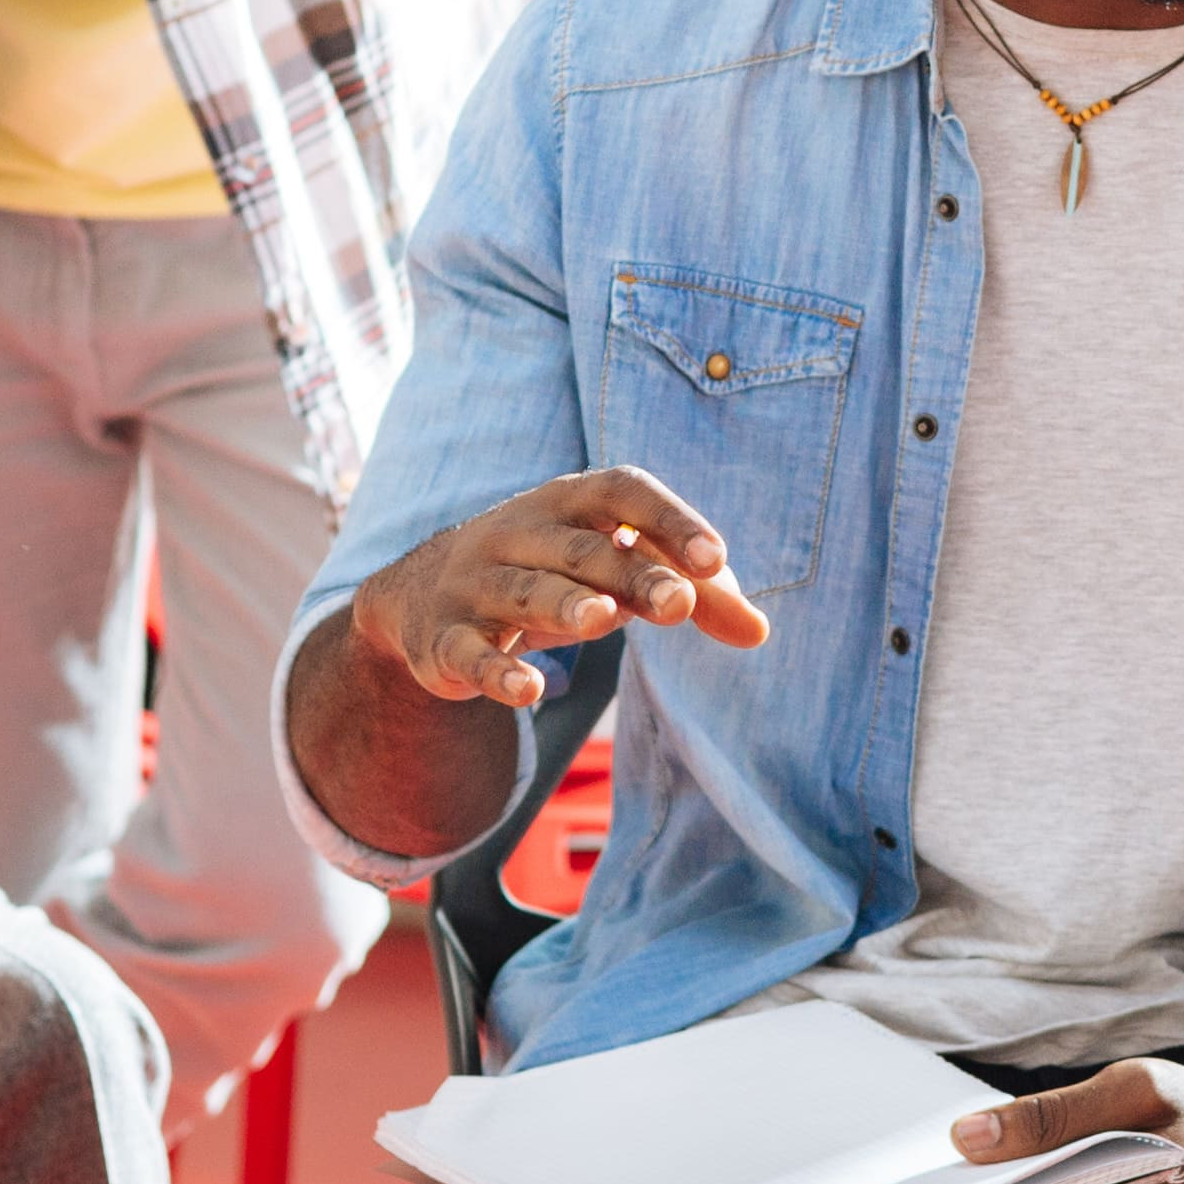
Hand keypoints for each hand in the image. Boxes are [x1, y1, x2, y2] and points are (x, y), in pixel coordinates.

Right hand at [355, 464, 775, 708]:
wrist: (423, 597)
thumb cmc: (550, 575)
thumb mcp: (615, 571)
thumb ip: (690, 595)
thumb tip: (760, 631)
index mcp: (568, 502)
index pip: (621, 492)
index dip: (669, 520)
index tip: (716, 558)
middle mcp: (518, 532)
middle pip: (581, 550)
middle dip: (632, 574)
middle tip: (680, 603)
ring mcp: (476, 585)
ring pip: (526, 592)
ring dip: (565, 605)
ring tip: (603, 619)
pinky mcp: (444, 640)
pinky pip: (471, 655)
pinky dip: (498, 673)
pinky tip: (530, 691)